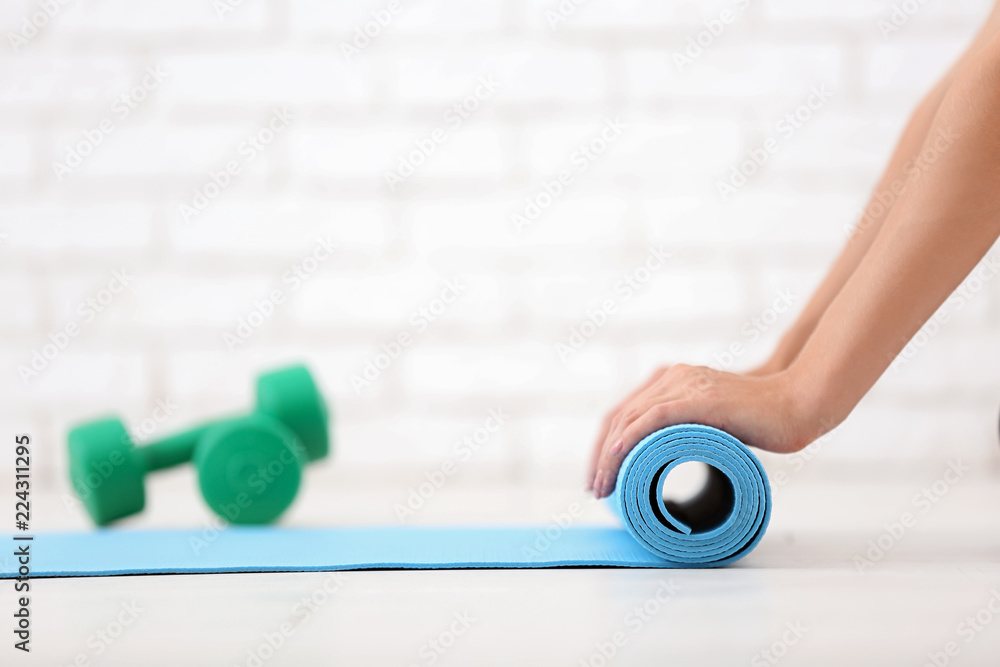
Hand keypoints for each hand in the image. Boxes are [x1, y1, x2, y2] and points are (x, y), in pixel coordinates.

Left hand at [587, 364, 822, 498]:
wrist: (799, 405)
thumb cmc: (764, 419)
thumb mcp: (715, 424)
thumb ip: (690, 430)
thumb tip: (666, 459)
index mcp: (674, 381)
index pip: (624, 412)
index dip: (605, 445)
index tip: (601, 477)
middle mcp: (674, 377)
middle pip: (619, 415)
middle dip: (601, 456)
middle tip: (596, 489)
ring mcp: (687, 384)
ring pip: (630, 418)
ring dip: (609, 455)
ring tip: (604, 486)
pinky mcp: (700, 398)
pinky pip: (654, 416)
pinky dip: (630, 437)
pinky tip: (616, 456)